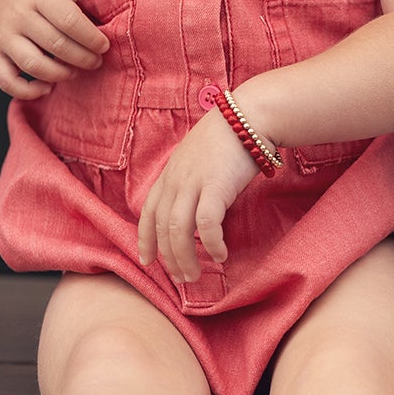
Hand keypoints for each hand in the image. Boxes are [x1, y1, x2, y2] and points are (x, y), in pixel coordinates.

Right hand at [0, 0, 110, 100]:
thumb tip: (123, 0)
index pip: (69, 20)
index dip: (91, 38)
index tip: (104, 46)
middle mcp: (17, 14)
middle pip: (55, 44)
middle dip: (83, 58)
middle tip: (96, 61)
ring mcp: (2, 36)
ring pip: (34, 65)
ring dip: (61, 74)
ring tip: (75, 71)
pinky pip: (7, 82)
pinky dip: (28, 91)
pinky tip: (48, 88)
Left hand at [137, 110, 260, 285]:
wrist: (249, 116)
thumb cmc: (229, 137)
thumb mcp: (198, 158)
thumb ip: (190, 180)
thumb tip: (193, 206)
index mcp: (169, 175)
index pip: (148, 213)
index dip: (145, 239)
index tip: (147, 261)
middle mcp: (176, 181)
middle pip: (161, 227)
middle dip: (168, 258)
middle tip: (180, 278)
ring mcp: (194, 183)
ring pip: (178, 230)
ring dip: (185, 258)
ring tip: (195, 275)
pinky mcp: (216, 187)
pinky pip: (206, 224)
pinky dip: (210, 244)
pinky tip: (220, 255)